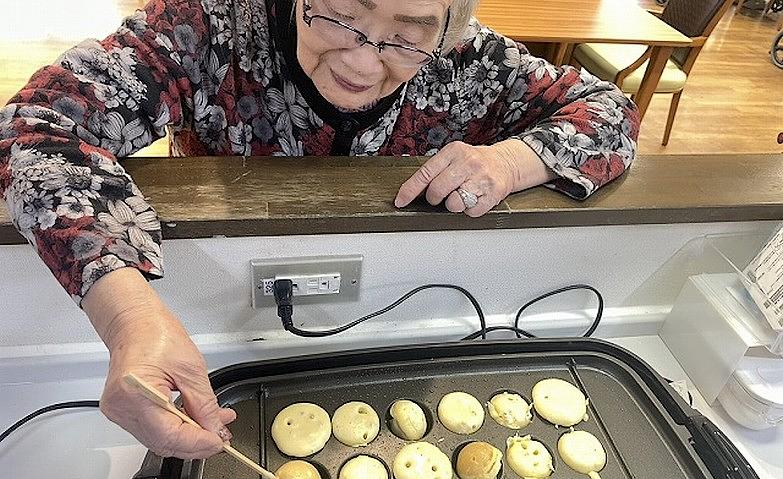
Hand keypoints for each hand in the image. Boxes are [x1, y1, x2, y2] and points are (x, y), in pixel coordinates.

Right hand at [83, 268, 236, 458]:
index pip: (170, 435)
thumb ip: (205, 404)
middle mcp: (122, 407)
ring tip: (213, 425)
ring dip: (188, 437)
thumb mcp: (192, 369)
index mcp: (137, 393)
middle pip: (163, 442)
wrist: (135, 323)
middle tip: (220, 436)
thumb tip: (214, 429)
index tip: (219, 442)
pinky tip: (193, 421)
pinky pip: (152, 430)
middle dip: (196, 443)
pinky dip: (175, 429)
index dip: (198, 443)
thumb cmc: (156, 334)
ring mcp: (119, 411)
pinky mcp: (123, 411)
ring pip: (158, 440)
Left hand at [394, 139, 556, 216]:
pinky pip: (471, 212)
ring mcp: (482, 178)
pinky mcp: (493, 193)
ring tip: (463, 194)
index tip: (400, 201)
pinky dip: (470, 210)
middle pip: (437, 191)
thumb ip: (435, 170)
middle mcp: (468, 163)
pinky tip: (475, 198)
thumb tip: (411, 191)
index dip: (410, 190)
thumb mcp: (454, 157)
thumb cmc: (476, 162)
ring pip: (453, 204)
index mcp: (454, 151)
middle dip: (435, 198)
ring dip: (454, 204)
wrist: (507, 162)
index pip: (425, 173)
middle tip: (443, 195)